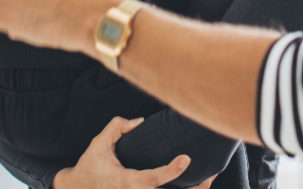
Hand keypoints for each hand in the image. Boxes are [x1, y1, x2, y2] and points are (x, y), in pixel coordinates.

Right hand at [52, 117, 215, 188]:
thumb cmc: (91, 166)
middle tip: (212, 174)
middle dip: (193, 188)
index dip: (171, 170)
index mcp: (126, 182)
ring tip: (209, 179)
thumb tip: (140, 121)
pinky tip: (198, 185)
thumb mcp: (99, 143)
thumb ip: (117, 126)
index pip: (153, 179)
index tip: (186, 158)